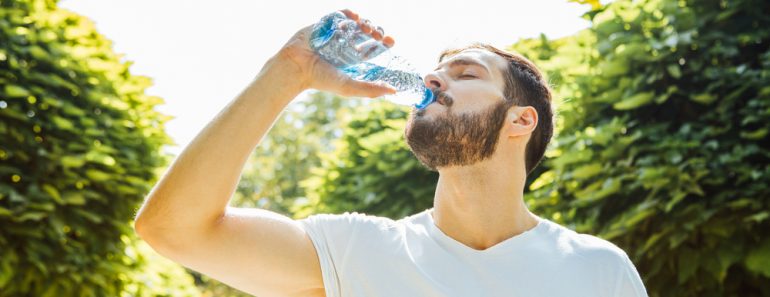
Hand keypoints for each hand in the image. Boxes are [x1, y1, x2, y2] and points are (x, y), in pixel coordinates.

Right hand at [267, 9, 396, 97]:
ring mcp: (335, 34)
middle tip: (377, 35)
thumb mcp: (349, 87)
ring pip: (357, 23)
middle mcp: (346, 45)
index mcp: (353, 59)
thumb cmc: (320, 79)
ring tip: (366, 28)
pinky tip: (356, 17)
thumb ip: (370, 89)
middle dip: (376, 32)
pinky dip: (350, 13)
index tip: (390, 41)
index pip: (373, 48)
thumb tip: (394, 91)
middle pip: (367, 34)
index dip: (384, 43)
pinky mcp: (324, 24)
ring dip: (365, 23)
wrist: (296, 67)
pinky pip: (340, 14)